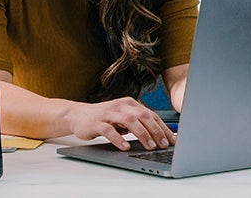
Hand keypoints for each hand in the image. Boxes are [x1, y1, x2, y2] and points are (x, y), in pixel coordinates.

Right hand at [62, 97, 176, 150]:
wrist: (77, 115)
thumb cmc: (103, 119)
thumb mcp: (123, 119)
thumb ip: (138, 124)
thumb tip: (158, 136)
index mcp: (130, 104)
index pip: (151, 115)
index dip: (163, 127)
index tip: (172, 140)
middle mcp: (121, 106)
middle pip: (143, 116)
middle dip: (156, 131)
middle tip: (164, 144)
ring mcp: (109, 113)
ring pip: (129, 121)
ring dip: (142, 134)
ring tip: (150, 146)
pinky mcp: (97, 122)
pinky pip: (109, 130)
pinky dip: (119, 139)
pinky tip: (126, 147)